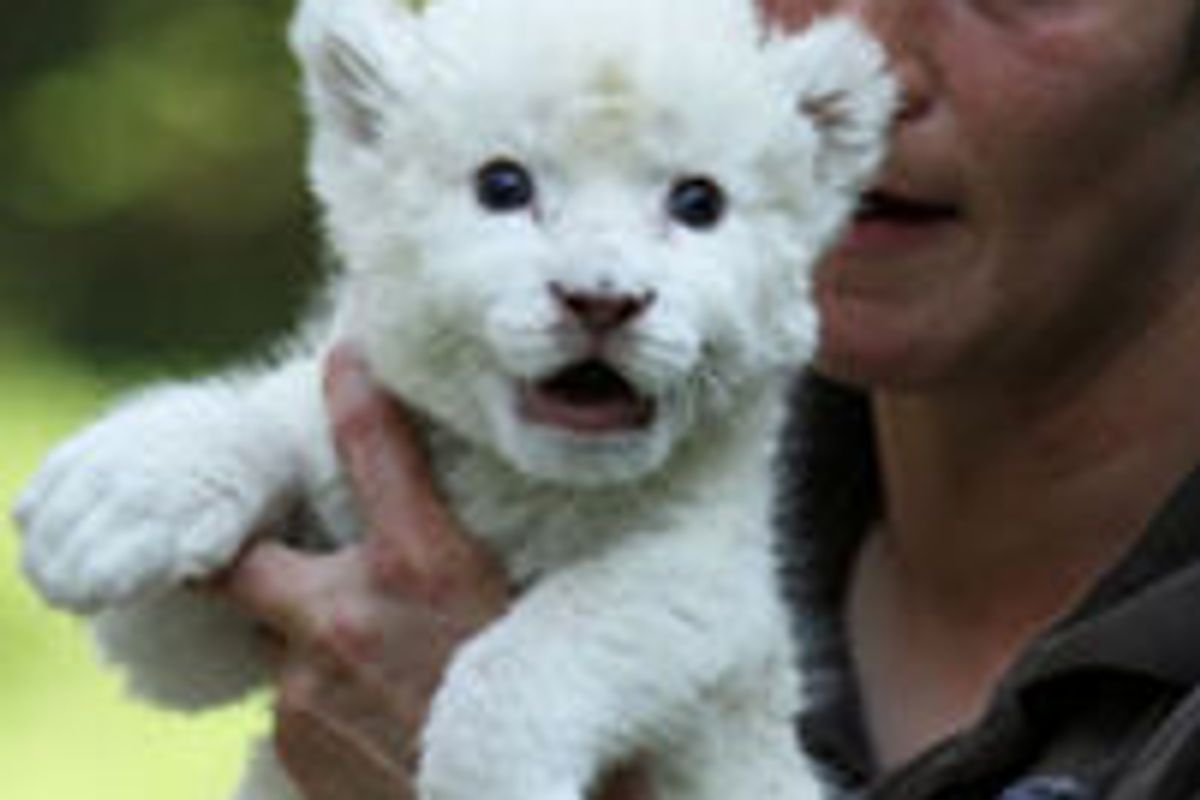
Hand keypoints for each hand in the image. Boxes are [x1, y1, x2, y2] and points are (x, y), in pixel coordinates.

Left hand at [216, 345, 651, 799]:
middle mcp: (346, 614)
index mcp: (421, 563)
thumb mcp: (522, 604)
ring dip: (312, 646)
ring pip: (281, 642)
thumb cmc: (541, 702)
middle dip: (247, 557)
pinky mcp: (293, 744)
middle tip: (262, 555)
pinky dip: (324, 704)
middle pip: (248, 560)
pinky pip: (293, 707)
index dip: (351, 386)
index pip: (373, 441)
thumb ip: (462, 557)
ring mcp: (307, 682)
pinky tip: (380, 724)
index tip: (344, 356)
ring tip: (380, 676)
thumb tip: (437, 519)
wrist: (514, 796)